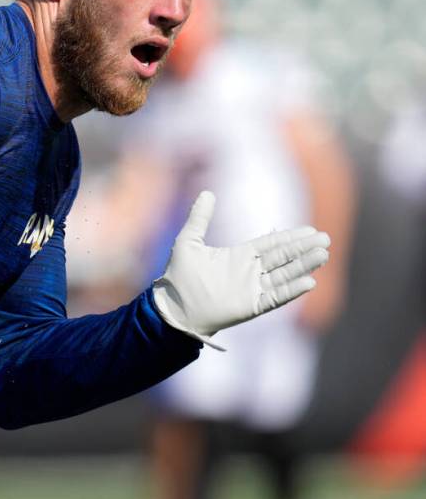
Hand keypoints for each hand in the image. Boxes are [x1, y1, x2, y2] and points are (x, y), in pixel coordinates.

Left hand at [152, 191, 329, 349]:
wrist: (172, 307)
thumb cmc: (179, 276)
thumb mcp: (188, 241)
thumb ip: (199, 218)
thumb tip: (207, 192)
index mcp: (239, 256)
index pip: (271, 244)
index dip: (290, 237)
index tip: (310, 230)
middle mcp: (250, 272)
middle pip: (283, 257)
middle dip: (303, 248)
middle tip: (325, 239)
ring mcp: (252, 289)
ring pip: (284, 275)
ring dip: (303, 266)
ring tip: (322, 255)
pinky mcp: (251, 306)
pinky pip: (275, 297)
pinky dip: (291, 290)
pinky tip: (309, 282)